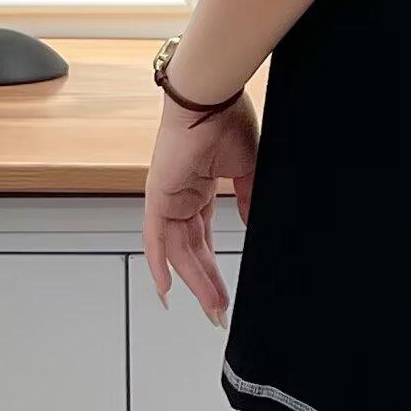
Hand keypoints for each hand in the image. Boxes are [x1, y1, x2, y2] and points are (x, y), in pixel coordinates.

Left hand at [143, 94, 258, 325]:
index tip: (225, 290)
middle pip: (193, 250)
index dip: (213, 264)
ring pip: (180, 250)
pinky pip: (155, 238)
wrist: (211, 99)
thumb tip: (255, 226)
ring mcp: (168, 198)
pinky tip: (166, 289)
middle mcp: (180, 197)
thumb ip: (249, 200)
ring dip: (197, 280)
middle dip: (207, 282)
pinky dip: (159, 263)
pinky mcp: (159, 197)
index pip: (204, 236)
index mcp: (199, 188)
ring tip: (216, 307)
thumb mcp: (248, 169)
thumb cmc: (227, 120)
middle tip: (220, 311)